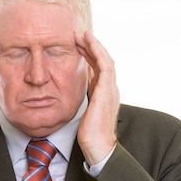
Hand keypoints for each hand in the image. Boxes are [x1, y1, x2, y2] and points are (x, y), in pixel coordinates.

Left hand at [74, 31, 119, 165]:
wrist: (99, 146)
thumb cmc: (89, 135)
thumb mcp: (83, 113)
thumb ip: (82, 101)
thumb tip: (70, 94)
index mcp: (104, 94)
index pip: (98, 69)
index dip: (89, 56)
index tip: (77, 46)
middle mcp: (110, 89)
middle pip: (102, 61)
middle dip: (90, 47)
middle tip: (78, 35)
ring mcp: (110, 88)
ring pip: (105, 59)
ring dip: (94, 45)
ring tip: (82, 34)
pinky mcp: (107, 90)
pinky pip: (104, 64)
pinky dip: (97, 51)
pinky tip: (88, 42)